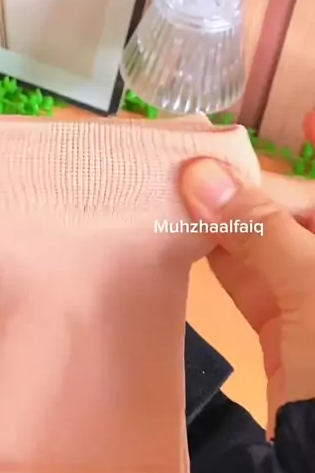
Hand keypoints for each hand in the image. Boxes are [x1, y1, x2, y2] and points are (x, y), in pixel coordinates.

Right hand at [180, 150, 314, 432]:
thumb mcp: (312, 290)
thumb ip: (260, 230)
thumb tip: (201, 173)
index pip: (311, 192)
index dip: (279, 161)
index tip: (231, 144)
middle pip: (288, 211)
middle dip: (239, 190)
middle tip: (181, 167)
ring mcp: (309, 297)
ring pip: (264, 243)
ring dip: (221, 222)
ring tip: (171, 194)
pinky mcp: (282, 328)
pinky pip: (248, 279)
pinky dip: (216, 258)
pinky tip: (181, 236)